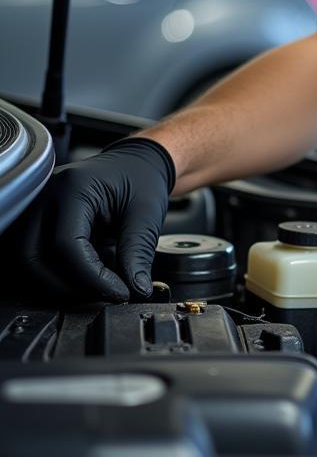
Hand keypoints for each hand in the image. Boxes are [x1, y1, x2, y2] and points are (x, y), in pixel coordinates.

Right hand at [15, 136, 175, 300]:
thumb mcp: (147, 213)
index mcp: (73, 188)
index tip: (119, 290)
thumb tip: (136, 288)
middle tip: (105, 292)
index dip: (91, 277)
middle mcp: (47, 196)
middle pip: (33, 257)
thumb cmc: (141, 179)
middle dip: (68, 285)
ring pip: (28, 260)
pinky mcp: (39, 220)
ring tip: (98, 281)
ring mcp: (38, 208)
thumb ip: (138, 251)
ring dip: (60, 281)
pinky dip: (59, 271)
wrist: (137, 163)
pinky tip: (88, 269)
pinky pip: (36, 254)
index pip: (65, 244)